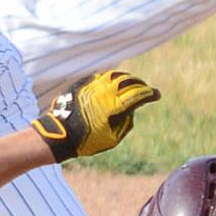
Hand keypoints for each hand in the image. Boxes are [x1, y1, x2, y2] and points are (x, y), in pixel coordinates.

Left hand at [32, 70, 159, 162]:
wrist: (59, 134)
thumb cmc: (85, 140)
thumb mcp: (112, 138)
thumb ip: (125, 123)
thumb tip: (131, 110)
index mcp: (113, 106)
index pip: (137, 94)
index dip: (150, 94)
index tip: (156, 95)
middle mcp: (104, 92)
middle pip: (128, 81)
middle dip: (140, 84)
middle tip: (146, 89)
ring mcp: (92, 85)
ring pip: (115, 75)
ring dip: (127, 78)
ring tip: (133, 84)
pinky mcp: (82, 84)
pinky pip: (101, 77)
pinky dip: (111, 79)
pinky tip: (115, 84)